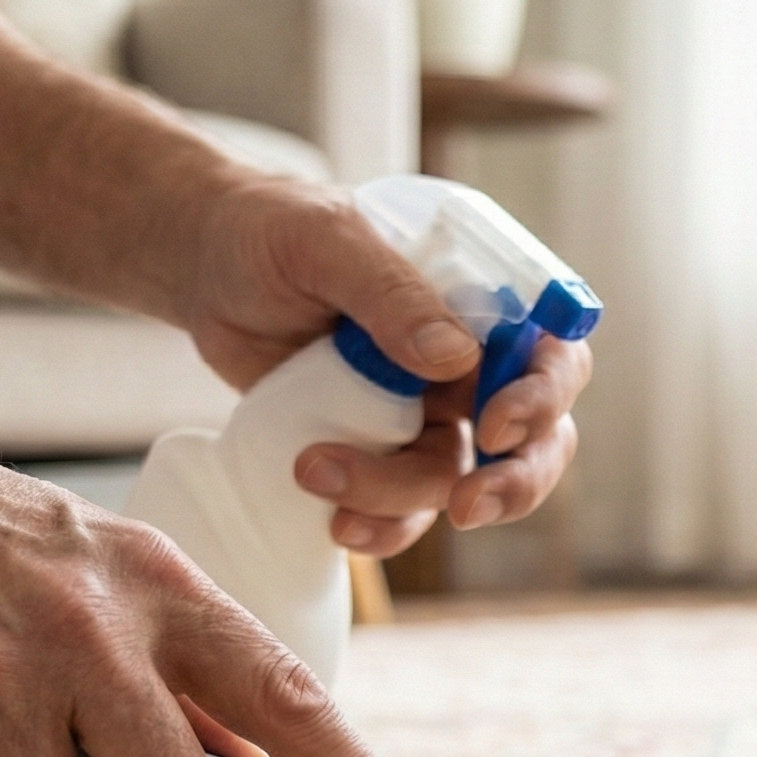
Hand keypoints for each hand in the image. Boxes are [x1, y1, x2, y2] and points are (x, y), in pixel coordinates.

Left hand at [178, 175, 593, 556]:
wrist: (204, 267)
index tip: (493, 425)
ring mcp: (428, 409)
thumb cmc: (270, 231)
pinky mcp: (380, 447)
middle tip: (466, 507)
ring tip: (316, 473)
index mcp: (480, 293)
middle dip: (513, 480)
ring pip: (458, 479)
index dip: (543, 395)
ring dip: (402, 497)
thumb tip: (456, 358)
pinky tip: (336, 522)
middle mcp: (470, 357)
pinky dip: (380, 525)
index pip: (552, 349)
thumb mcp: (324, 241)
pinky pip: (404, 506)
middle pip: (536, 435)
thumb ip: (390, 292)